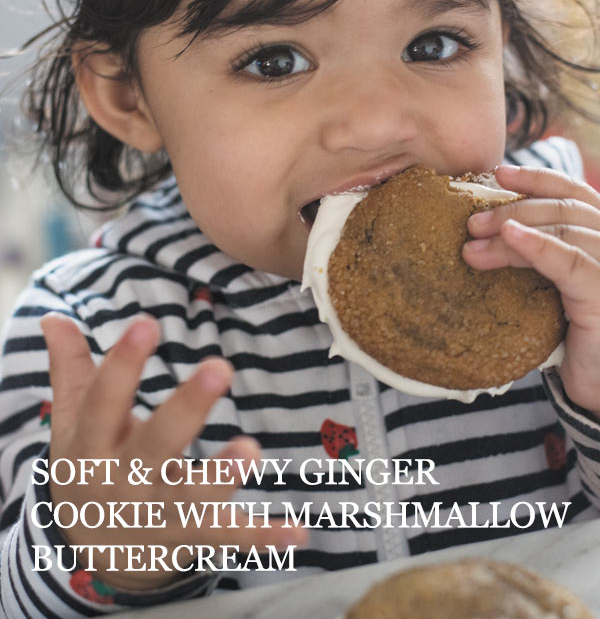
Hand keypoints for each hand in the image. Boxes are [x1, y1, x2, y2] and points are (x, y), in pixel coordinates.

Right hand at [41, 313, 305, 591]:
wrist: (93, 552)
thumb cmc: (90, 466)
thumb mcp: (73, 422)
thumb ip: (71, 369)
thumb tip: (53, 317)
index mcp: (93, 446)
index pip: (104, 402)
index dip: (123, 364)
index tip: (147, 322)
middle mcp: (126, 481)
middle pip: (155, 445)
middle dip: (186, 410)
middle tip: (219, 368)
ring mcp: (160, 512)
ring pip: (193, 496)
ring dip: (222, 476)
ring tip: (251, 450)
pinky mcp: (192, 535)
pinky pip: (228, 537)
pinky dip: (262, 536)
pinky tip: (297, 530)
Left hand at [462, 165, 599, 416]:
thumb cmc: (577, 340)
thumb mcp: (556, 289)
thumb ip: (542, 256)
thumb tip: (490, 228)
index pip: (576, 195)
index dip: (538, 179)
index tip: (499, 174)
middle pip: (564, 210)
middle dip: (514, 208)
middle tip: (471, 222)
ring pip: (561, 231)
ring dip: (511, 230)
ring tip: (473, 242)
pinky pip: (568, 261)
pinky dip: (536, 245)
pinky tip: (510, 237)